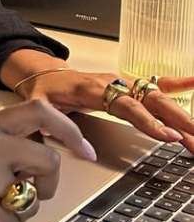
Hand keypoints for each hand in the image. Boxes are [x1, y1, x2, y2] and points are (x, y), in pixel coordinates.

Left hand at [13, 66, 193, 153]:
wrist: (43, 73)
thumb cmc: (45, 90)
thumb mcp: (41, 107)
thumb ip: (57, 125)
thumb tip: (80, 148)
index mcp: (93, 89)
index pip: (126, 105)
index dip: (148, 121)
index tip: (168, 135)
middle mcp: (113, 83)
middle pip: (150, 100)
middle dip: (176, 120)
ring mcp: (122, 83)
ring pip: (157, 97)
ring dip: (180, 115)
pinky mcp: (127, 85)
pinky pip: (155, 84)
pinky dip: (177, 84)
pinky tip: (193, 84)